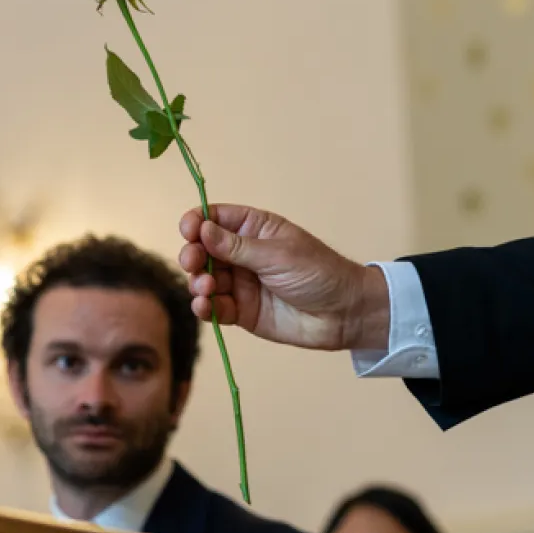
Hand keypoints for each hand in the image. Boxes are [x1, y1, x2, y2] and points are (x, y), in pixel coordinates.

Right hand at [177, 204, 390, 350]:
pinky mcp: (241, 311)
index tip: (189, 231)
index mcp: (254, 229)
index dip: (197, 222)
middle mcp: (242, 254)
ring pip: (205, 279)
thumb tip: (202, 229)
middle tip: (194, 263)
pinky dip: (203, 307)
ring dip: (198, 282)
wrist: (344, 313)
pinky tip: (203, 306)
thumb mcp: (277, 254)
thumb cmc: (318, 272)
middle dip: (193, 255)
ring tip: (207, 288)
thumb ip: (237, 246)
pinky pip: (214, 307)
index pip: (215, 219)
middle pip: (203, 250)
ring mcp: (241, 283)